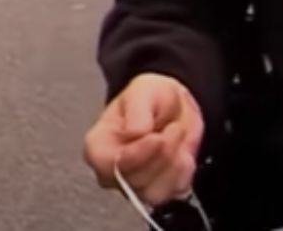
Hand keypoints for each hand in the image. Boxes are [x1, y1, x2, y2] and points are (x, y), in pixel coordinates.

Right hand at [83, 73, 204, 205]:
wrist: (174, 105)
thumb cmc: (150, 97)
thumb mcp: (143, 90)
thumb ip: (136, 110)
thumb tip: (134, 133)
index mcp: (98, 145)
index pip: (107, 164)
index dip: (135, 155)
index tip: (157, 137)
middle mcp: (111, 172)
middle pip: (134, 181)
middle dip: (162, 154)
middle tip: (174, 127)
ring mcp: (134, 186)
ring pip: (154, 192)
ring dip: (175, 163)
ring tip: (177, 136)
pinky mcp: (159, 192)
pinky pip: (175, 192)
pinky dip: (184, 170)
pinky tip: (182, 151)